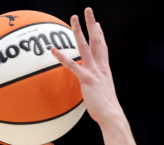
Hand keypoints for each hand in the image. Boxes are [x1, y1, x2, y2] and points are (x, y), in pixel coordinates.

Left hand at [51, 7, 123, 126]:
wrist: (111, 114)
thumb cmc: (106, 108)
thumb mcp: (103, 92)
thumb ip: (98, 85)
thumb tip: (94, 86)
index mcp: (105, 69)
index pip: (103, 48)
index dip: (101, 35)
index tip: (98, 24)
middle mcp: (100, 67)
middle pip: (96, 40)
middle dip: (92, 24)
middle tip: (88, 10)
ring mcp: (93, 71)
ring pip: (85, 46)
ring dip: (79, 31)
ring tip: (74, 18)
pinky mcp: (86, 79)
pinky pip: (72, 65)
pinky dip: (62, 56)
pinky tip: (52, 49)